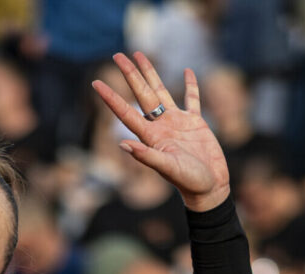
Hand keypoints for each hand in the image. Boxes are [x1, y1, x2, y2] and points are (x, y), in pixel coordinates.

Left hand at [92, 52, 229, 211]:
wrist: (209, 187)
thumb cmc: (188, 181)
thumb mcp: (167, 168)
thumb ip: (146, 156)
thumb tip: (122, 145)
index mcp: (150, 136)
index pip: (125, 113)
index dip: (111, 98)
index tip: (96, 83)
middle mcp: (160, 126)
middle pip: (141, 94)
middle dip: (130, 74)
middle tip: (118, 54)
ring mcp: (177, 123)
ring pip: (161, 92)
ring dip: (151, 74)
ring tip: (140, 55)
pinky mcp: (195, 123)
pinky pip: (192, 100)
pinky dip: (191, 86)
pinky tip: (187, 71)